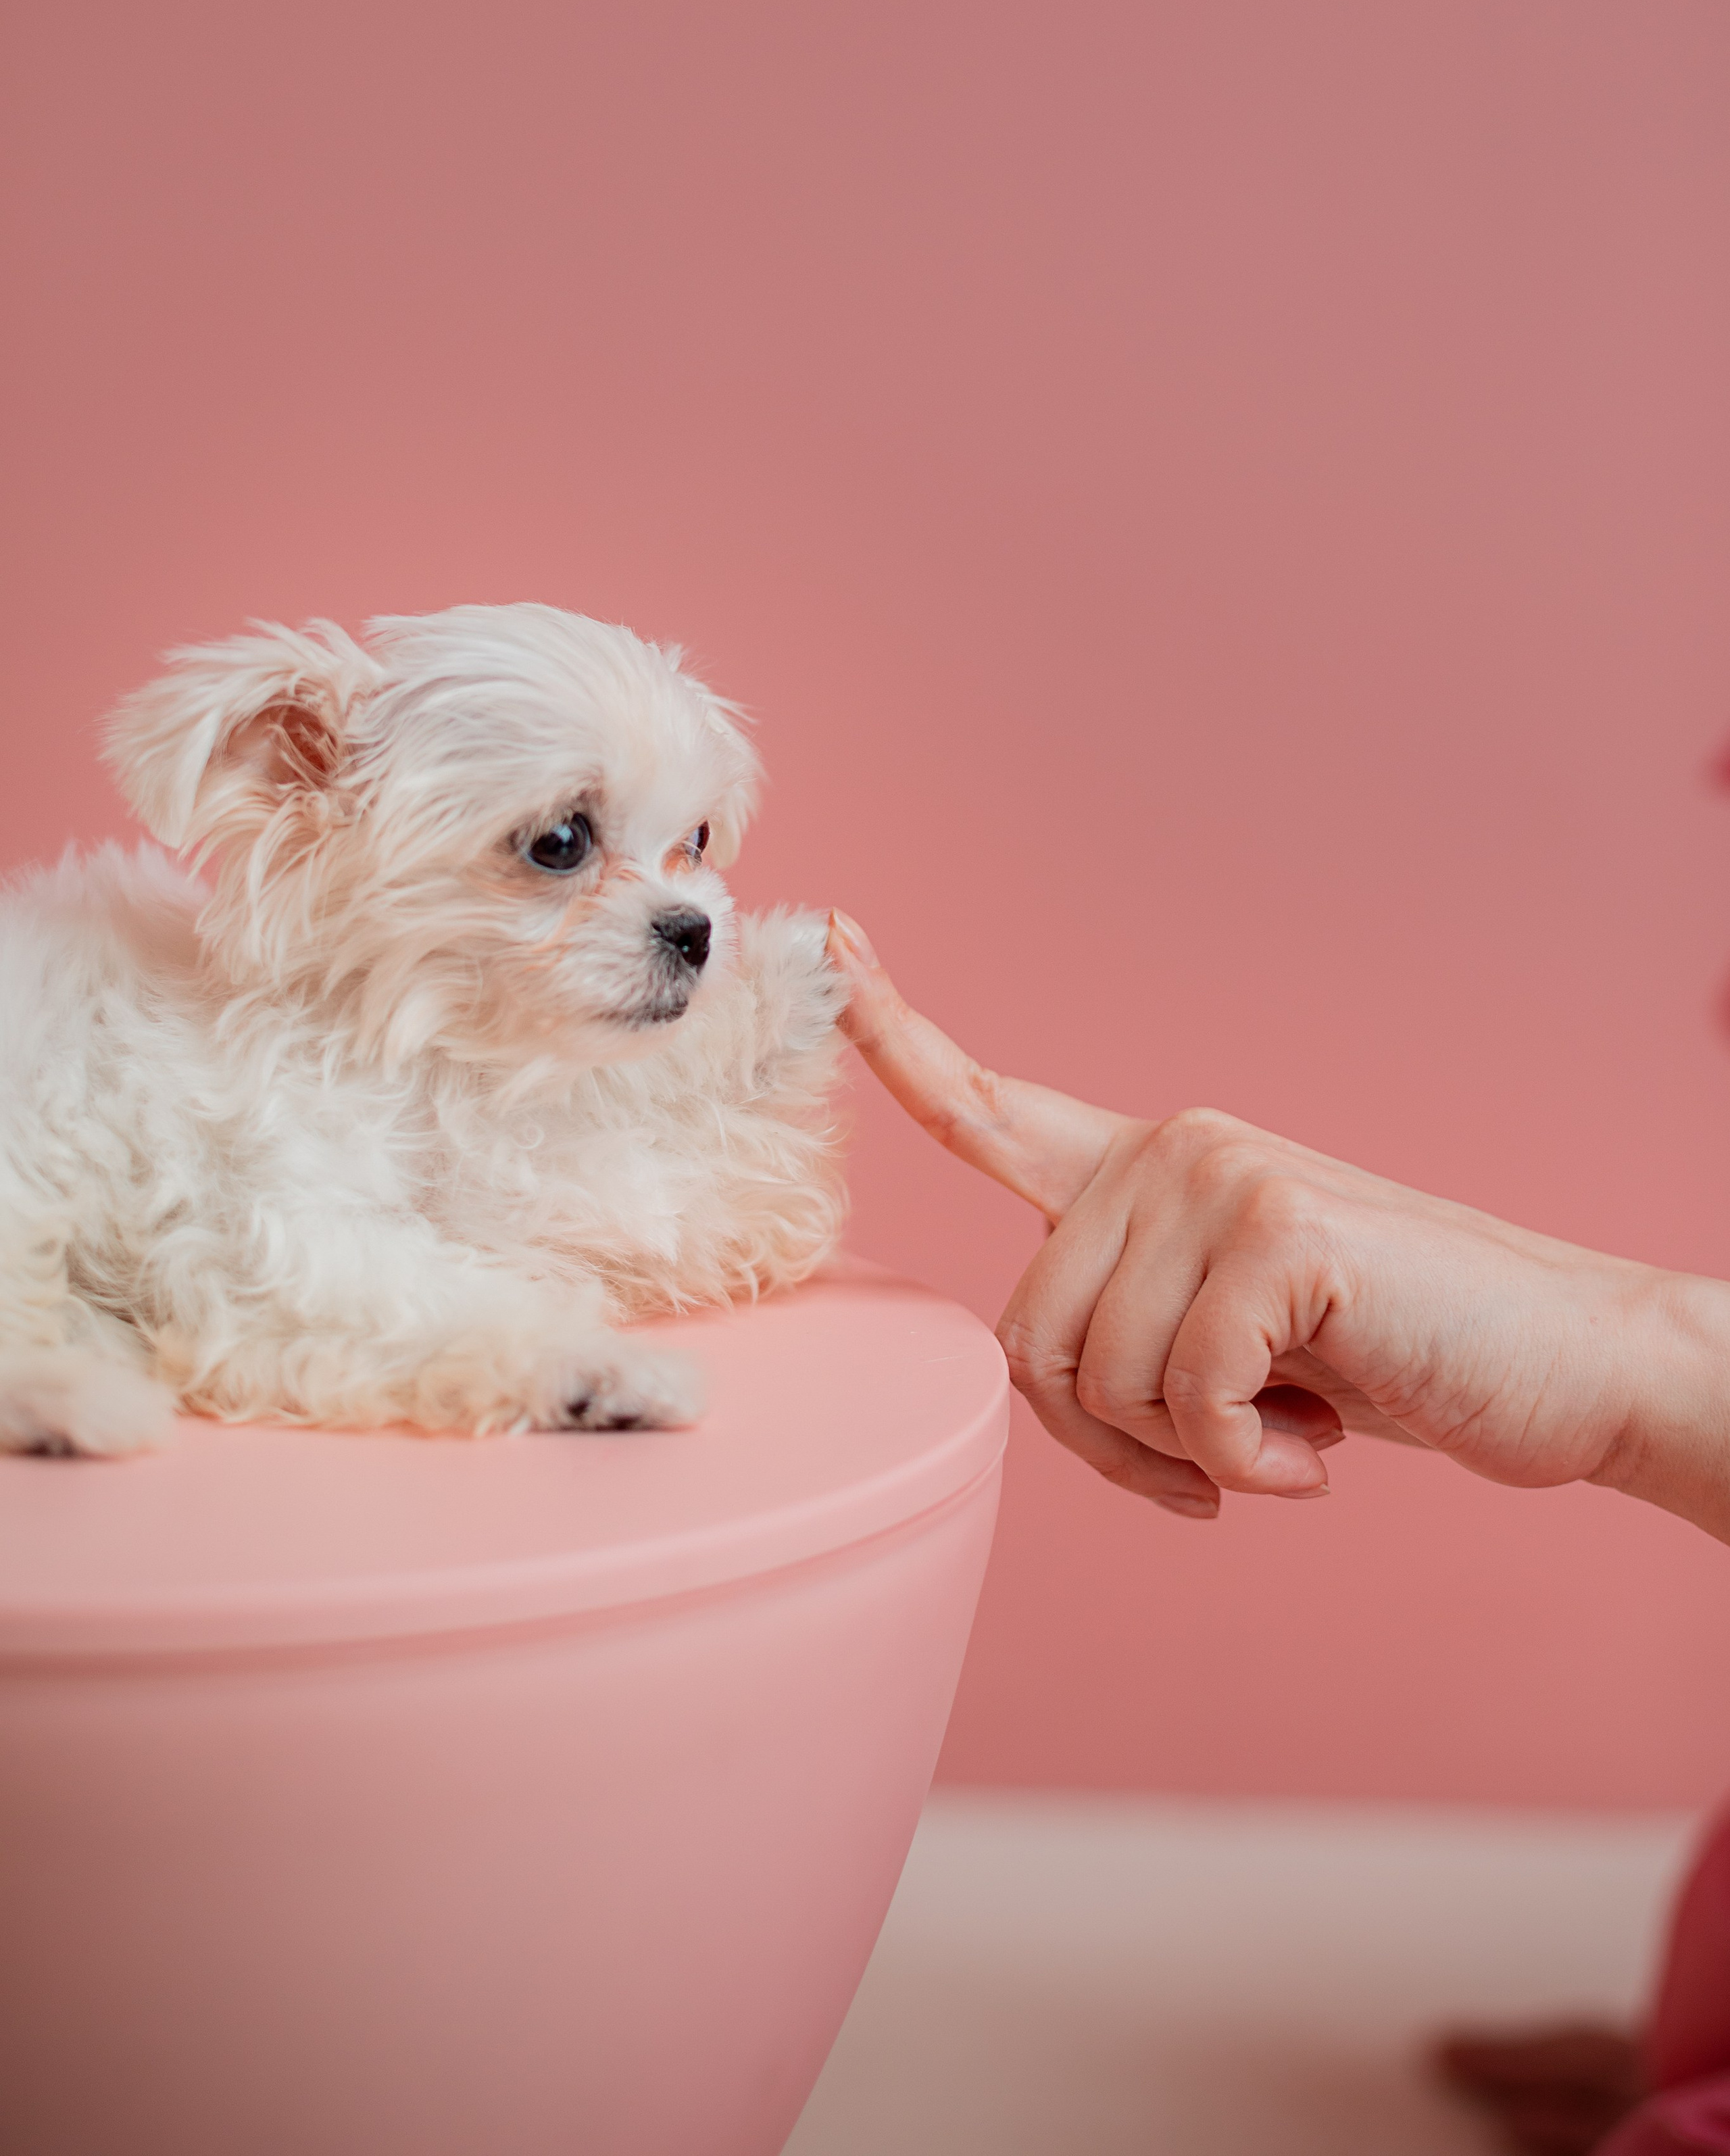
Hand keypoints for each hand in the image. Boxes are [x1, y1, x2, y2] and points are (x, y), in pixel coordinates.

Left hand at [826, 913, 1726, 1532]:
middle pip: (1027, 1342)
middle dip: (1110, 1443)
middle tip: (1221, 1454)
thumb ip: (1123, 1332)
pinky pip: (1189, 1404)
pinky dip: (1251, 1464)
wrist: (1558, 1363)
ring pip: (1099, 1383)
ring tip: (1288, 1431)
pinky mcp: (1276, 1233)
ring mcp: (1218, 1177)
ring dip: (1191, 1457)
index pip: (989, 1106)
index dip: (895, 1039)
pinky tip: (1320, 1444)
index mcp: (1143, 1171)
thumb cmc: (1384, 1360)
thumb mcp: (1225, 1346)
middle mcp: (1167, 1151)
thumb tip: (1031, 1371)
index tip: (827, 944)